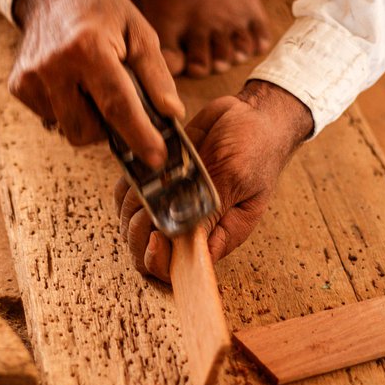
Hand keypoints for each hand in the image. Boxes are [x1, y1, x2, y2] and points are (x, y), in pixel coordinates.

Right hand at [11, 0, 184, 168]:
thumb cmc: (100, 9)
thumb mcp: (139, 31)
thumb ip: (157, 75)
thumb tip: (171, 114)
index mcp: (87, 48)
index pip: (117, 106)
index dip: (140, 136)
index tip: (157, 158)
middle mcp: (53, 66)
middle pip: (88, 130)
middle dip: (110, 128)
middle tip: (119, 100)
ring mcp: (30, 78)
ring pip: (70, 130)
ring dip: (89, 118)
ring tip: (92, 85)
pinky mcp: (19, 87)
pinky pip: (52, 120)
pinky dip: (69, 110)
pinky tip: (71, 83)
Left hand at [115, 80, 312, 281]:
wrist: (254, 115)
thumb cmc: (256, 148)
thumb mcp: (237, 178)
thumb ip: (211, 211)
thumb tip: (187, 245)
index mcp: (216, 235)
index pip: (177, 268)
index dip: (159, 260)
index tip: (158, 234)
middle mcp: (191, 226)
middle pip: (145, 251)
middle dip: (138, 231)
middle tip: (149, 203)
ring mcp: (172, 205)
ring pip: (131, 224)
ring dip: (132, 205)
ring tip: (150, 181)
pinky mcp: (160, 182)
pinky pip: (129, 196)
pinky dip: (128, 186)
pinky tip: (143, 170)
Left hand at [137, 0, 270, 76]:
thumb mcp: (159, 16)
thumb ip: (166, 46)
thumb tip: (175, 71)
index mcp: (192, 31)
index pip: (200, 66)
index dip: (196, 69)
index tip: (194, 66)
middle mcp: (217, 27)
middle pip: (223, 59)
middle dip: (218, 64)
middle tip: (216, 61)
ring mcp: (236, 16)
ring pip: (242, 48)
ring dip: (237, 54)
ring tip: (232, 53)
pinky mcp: (249, 5)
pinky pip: (261, 30)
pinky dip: (258, 42)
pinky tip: (252, 46)